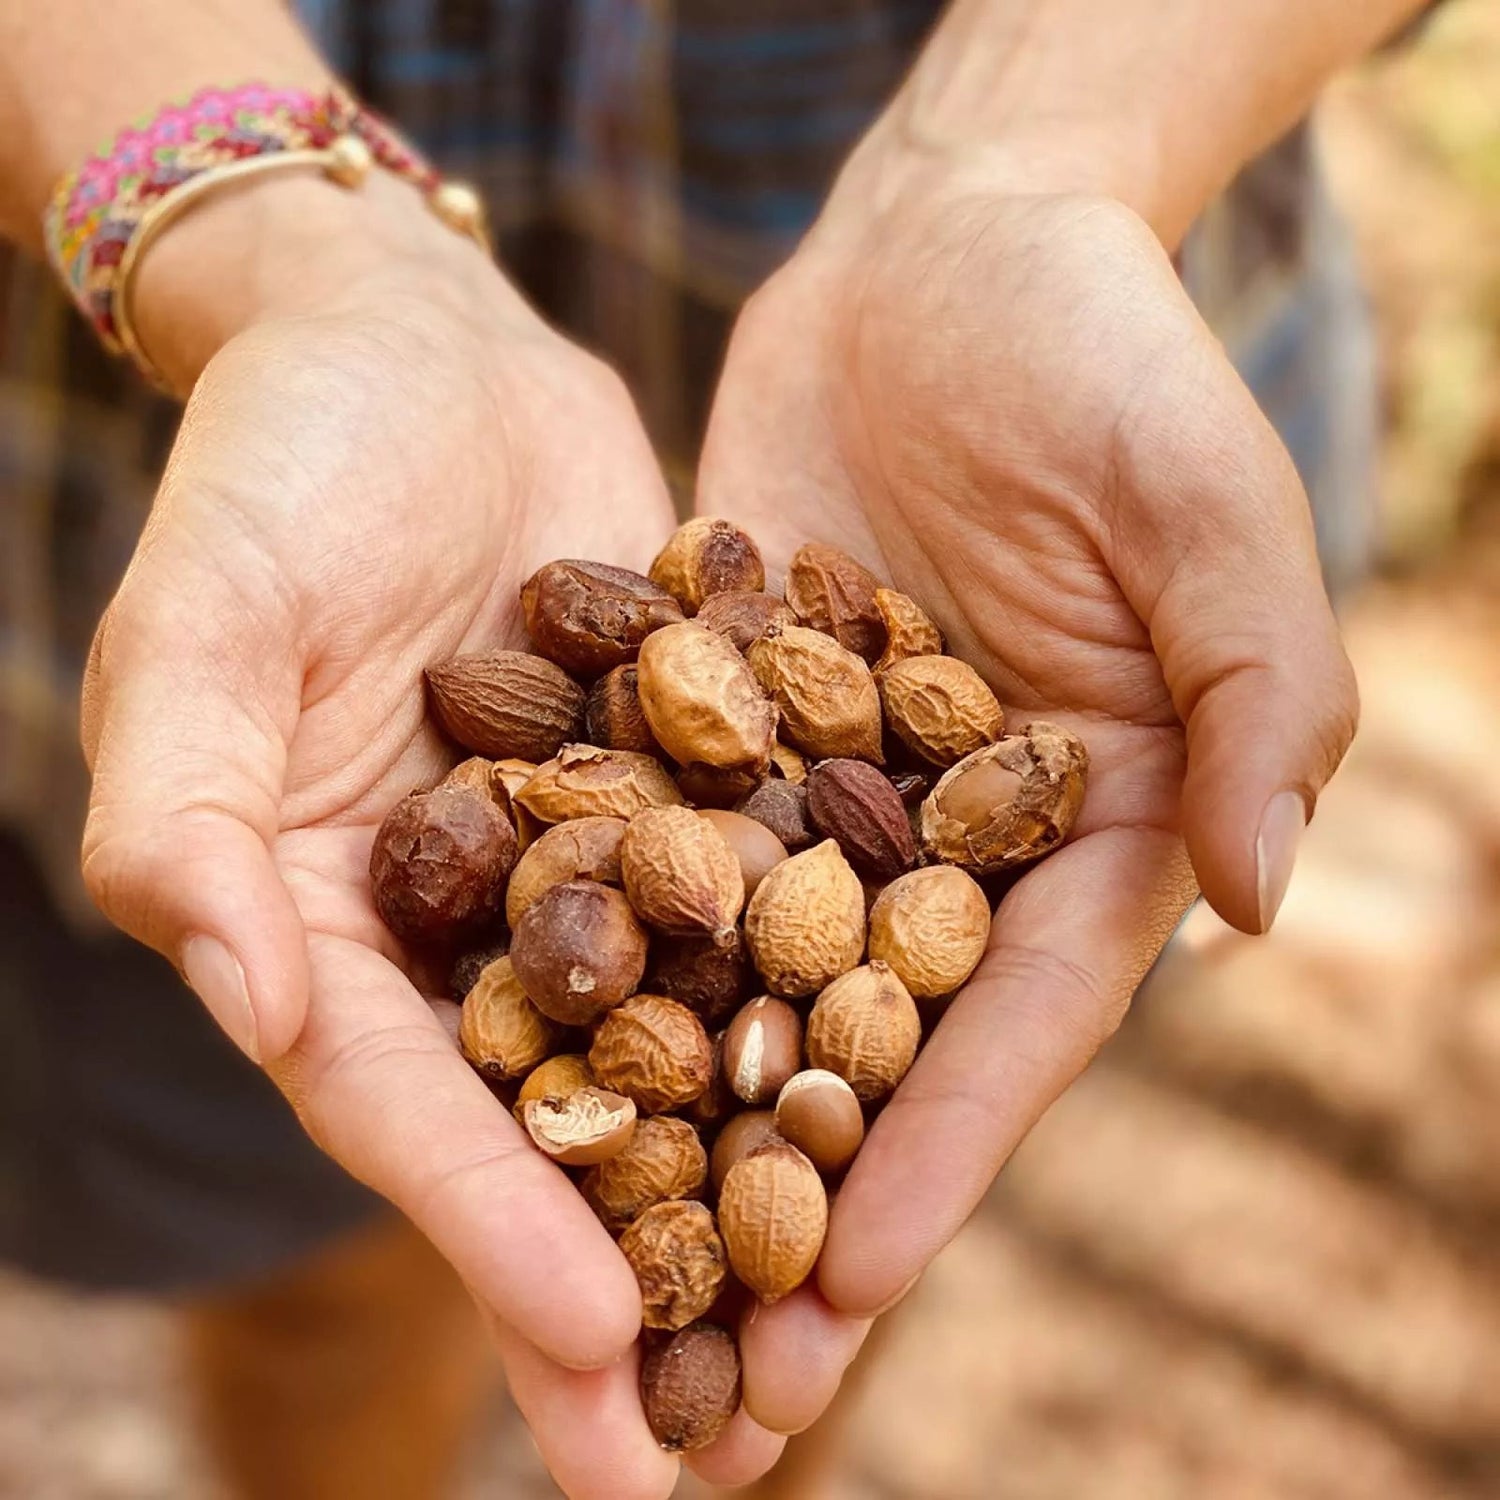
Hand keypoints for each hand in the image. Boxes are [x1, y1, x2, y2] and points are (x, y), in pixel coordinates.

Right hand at [78, 179, 779, 1497]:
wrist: (414, 346)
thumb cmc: (278, 470)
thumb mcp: (202, 626)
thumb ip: (189, 808)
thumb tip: (248, 999)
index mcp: (333, 920)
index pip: (414, 1108)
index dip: (499, 1227)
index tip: (604, 1348)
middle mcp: (470, 917)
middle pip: (556, 1122)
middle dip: (630, 1286)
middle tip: (714, 1460)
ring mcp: (588, 857)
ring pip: (677, 1047)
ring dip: (743, 1189)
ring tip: (831, 1334)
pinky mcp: (689, 778)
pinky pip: (761, 902)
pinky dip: (818, 1002)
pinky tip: (901, 1099)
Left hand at [697, 164, 1357, 1430]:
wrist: (951, 248)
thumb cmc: (1112, 366)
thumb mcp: (1213, 522)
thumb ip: (1261, 704)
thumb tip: (1255, 899)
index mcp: (1083, 828)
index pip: (1004, 1031)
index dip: (930, 1166)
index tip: (844, 1300)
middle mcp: (941, 836)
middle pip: (857, 1053)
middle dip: (787, 1215)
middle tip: (704, 1394)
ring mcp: (815, 783)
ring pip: (732, 985)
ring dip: (666, 1134)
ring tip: (586, 1283)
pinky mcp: (708, 715)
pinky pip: (640, 845)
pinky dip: (584, 953)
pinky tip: (500, 1059)